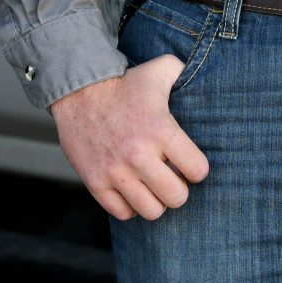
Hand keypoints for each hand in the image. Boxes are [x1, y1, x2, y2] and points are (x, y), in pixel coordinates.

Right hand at [50, 56, 209, 221]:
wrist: (78, 91)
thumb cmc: (124, 84)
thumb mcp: (160, 70)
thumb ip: (185, 73)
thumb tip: (204, 77)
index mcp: (160, 130)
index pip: (197, 170)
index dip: (197, 168)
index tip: (189, 163)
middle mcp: (138, 154)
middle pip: (177, 197)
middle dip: (179, 189)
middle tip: (172, 177)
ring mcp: (115, 171)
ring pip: (151, 211)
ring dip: (156, 200)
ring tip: (153, 186)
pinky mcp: (95, 182)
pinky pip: (123, 213)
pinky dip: (130, 206)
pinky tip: (132, 189)